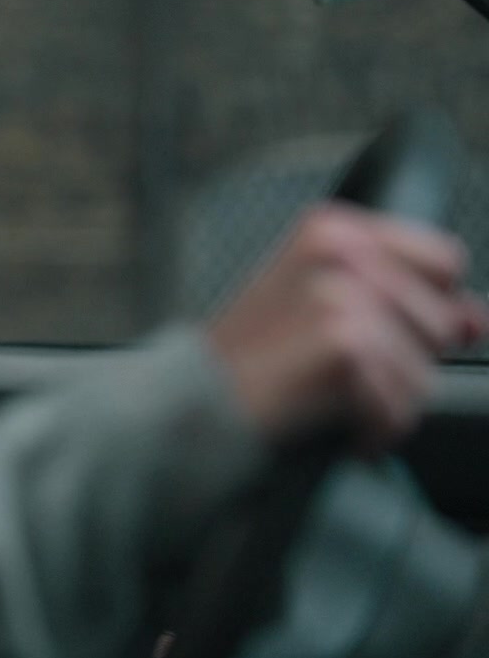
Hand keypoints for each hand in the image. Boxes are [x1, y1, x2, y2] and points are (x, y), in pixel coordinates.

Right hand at [206, 203, 488, 450]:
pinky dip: (373, 429)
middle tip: (341, 372)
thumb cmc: (252, 360)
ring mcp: (341, 295)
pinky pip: (402, 403)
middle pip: (441, 320)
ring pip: (426, 369)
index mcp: (332, 229)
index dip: (429, 304)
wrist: (196, 402)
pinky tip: (332, 421)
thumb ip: (408, 301)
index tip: (387, 331)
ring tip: (332, 398)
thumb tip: (475, 319)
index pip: (443, 259)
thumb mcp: (324, 308)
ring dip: (388, 403)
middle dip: (406, 361)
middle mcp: (339, 250)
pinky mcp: (344, 343)